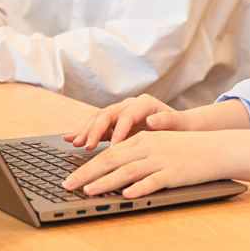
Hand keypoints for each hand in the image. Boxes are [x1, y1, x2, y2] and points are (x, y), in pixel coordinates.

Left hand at [62, 130, 226, 198]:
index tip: (70, 179)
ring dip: (106, 181)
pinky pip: (154, 181)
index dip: (87, 166)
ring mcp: (161, 160)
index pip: (108, 153)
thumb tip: (111, 171)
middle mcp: (149, 147)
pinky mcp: (175, 173)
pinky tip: (127, 196)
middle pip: (112, 160)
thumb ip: (136, 155)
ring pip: (128, 170)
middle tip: (68, 186)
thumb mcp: (159, 146)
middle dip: (87, 174)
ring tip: (89, 191)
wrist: (218, 148)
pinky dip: (139, 188)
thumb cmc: (187, 150)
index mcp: (142, 140)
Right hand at [63, 93, 186, 150]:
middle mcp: (129, 105)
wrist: (179, 127)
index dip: (119, 130)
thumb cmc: (180, 128)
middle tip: (86, 145)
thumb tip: (152, 120)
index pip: (127, 115)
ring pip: (99, 119)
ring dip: (86, 131)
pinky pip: (96, 126)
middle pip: (108, 114)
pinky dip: (83, 132)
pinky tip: (69, 138)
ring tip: (76, 144)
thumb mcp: (179, 124)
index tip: (113, 147)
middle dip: (95, 129)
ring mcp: (120, 114)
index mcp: (145, 104)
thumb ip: (168, 121)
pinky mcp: (114, 124)